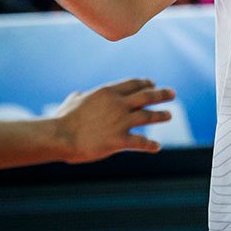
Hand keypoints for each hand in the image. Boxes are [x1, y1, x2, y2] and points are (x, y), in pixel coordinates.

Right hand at [54, 79, 174, 162]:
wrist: (59, 137)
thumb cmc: (62, 120)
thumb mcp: (72, 101)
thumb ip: (79, 97)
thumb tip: (78, 94)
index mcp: (108, 92)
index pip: (134, 83)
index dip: (146, 83)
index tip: (153, 84)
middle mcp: (118, 104)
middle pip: (147, 96)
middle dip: (161, 94)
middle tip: (172, 93)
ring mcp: (120, 122)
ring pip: (148, 116)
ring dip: (160, 115)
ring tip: (168, 115)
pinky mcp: (118, 140)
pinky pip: (140, 142)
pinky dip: (150, 145)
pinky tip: (157, 147)